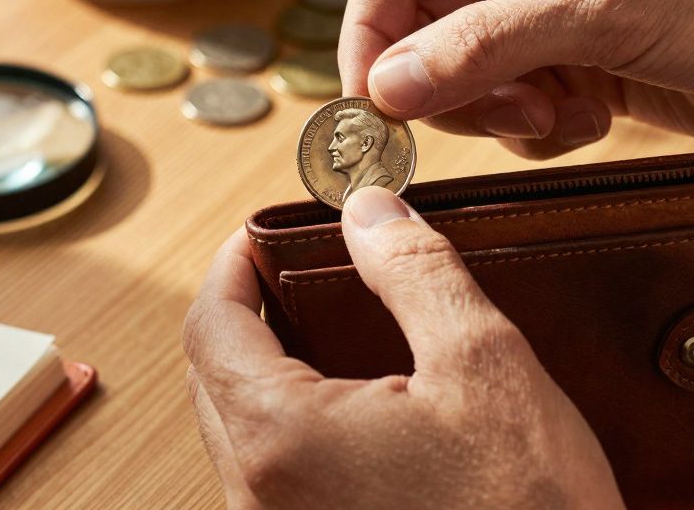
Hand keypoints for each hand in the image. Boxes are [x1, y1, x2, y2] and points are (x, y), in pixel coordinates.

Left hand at [182, 186, 623, 508]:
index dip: (231, 267)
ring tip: (318, 329)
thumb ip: (415, 272)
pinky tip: (349, 409)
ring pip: (238, 432)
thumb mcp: (483, 365)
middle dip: (242, 315)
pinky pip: (272, 475)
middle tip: (287, 273)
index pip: (210, 326)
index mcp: (279, 438)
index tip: (258, 235)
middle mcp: (257, 496)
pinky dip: (289, 425)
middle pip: (211, 379)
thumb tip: (369, 212)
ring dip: (263, 372)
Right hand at [339, 0, 693, 157]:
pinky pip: (511, 112)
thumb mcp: (603, 8)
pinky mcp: (575, 66)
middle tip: (490, 115)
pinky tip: (590, 119)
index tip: (372, 98)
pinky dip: (536, 131)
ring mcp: (548, 15)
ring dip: (496, 113)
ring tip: (557, 113)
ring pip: (462, 77)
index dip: (371, 29)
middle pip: (422, 27)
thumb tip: (387, 83)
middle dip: (446, 83)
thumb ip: (485, 44)